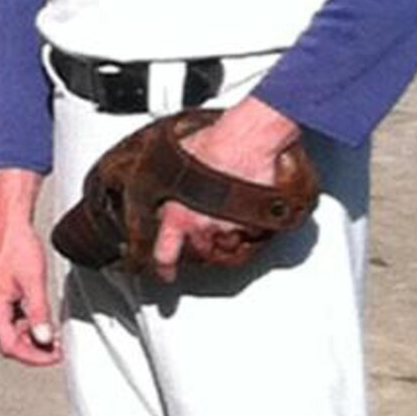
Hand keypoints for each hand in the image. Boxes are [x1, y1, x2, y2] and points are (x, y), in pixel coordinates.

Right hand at [0, 203, 62, 365]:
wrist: (9, 222)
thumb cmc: (16, 245)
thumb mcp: (34, 282)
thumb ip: (39, 313)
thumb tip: (44, 337)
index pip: (10, 347)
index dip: (34, 356)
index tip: (53, 357)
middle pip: (9, 342)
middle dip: (34, 349)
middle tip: (56, 349)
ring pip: (11, 331)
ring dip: (32, 337)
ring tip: (52, 335)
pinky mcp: (0, 292)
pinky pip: (13, 317)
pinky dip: (28, 323)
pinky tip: (41, 319)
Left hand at [150, 95, 299, 284]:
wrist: (246, 140)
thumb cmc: (213, 145)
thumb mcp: (175, 166)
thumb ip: (168, 183)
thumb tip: (162, 182)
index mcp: (178, 215)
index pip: (164, 253)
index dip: (164, 269)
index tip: (166, 275)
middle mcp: (203, 227)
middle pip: (200, 249)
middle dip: (200, 240)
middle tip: (205, 223)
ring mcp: (229, 228)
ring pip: (225, 243)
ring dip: (224, 233)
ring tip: (226, 209)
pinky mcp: (253, 224)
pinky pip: (249, 232)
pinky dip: (248, 223)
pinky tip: (246, 203)